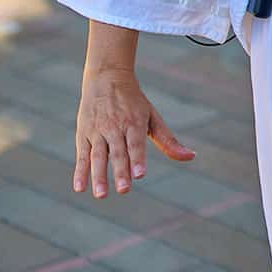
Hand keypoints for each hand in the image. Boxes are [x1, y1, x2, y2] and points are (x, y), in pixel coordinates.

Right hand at [73, 66, 194, 198]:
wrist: (106, 76)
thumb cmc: (134, 102)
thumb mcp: (152, 117)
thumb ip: (168, 140)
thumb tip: (191, 156)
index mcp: (134, 122)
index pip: (136, 143)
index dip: (138, 158)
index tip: (140, 174)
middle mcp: (115, 126)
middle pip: (118, 152)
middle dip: (121, 171)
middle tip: (124, 190)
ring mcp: (97, 130)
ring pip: (98, 155)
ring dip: (98, 176)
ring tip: (101, 195)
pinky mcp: (83, 134)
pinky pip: (81, 155)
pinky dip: (80, 171)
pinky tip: (80, 187)